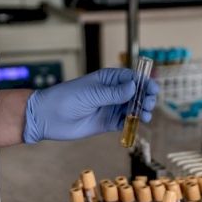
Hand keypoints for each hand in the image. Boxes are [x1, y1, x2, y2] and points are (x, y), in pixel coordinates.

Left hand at [23, 68, 158, 143]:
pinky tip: (136, 123)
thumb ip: (114, 93)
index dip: (143, 82)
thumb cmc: (67, 99)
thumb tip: (133, 86)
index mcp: (108, 79)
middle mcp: (112, 92)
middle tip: (147, 104)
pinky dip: (133, 123)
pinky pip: (125, 122)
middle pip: (135, 93)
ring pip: (132, 108)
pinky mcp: (108, 123)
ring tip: (145, 115)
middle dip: (145, 97)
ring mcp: (110, 107)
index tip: (152, 88)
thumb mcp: (92, 94)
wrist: (49, 118)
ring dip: (141, 111)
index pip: (131, 77)